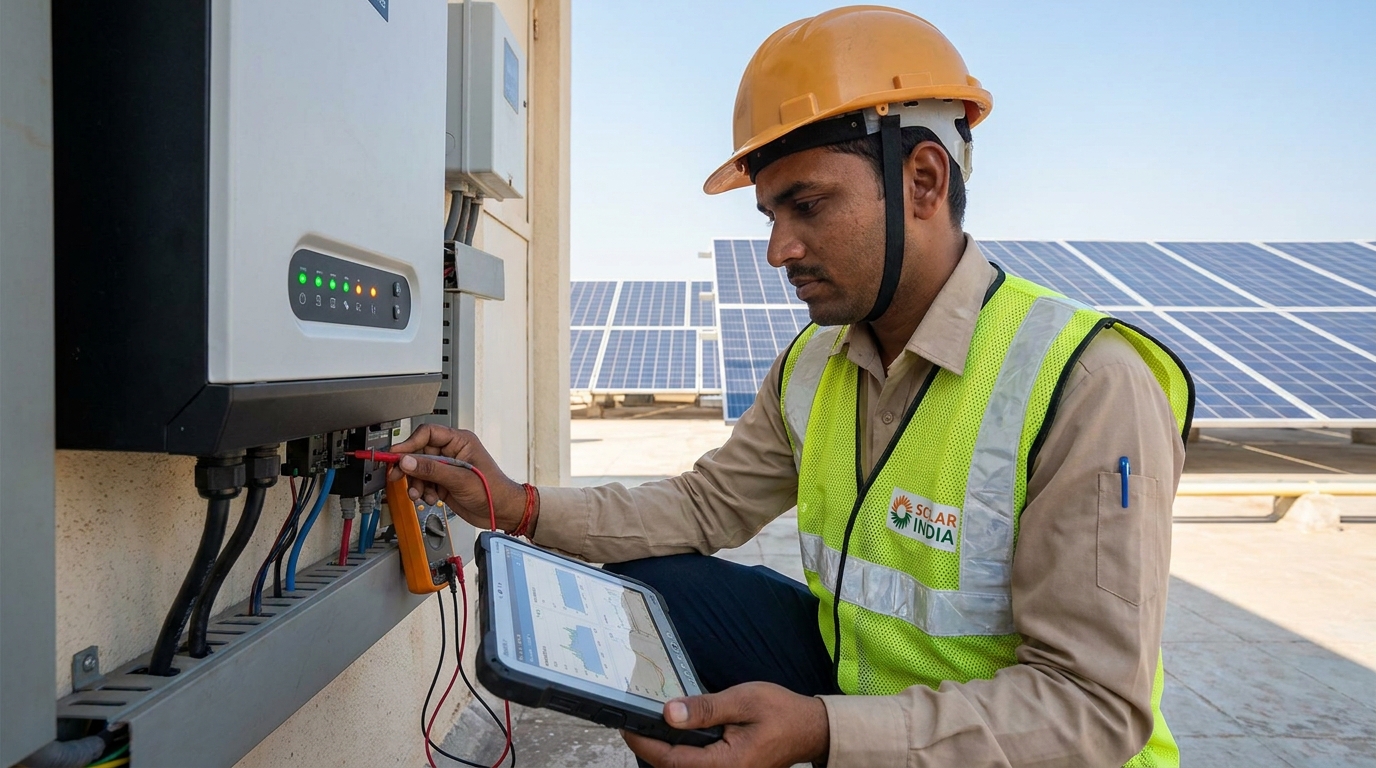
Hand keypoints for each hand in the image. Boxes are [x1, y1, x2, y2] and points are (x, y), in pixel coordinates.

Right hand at [384, 424, 532, 532]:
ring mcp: (447, 468)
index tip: (395, 454)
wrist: (502, 512)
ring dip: (416, 483)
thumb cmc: (494, 491)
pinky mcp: (444, 482)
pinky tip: (431, 498)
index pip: (427, 434)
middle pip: (419, 453)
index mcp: (460, 441)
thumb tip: (408, 461)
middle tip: (396, 476)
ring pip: (419, 470)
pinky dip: (423, 492)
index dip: (409, 443)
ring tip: (419, 494)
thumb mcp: (460, 479)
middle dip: (409, 468)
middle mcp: (452, 452)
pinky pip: (424, 483)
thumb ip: (432, 469)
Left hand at [622, 682, 828, 767]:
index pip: (673, 760)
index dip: (645, 744)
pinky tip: (672, 733)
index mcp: (726, 763)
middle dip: (649, 747)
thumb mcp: (743, 701)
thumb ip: (706, 709)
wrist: (809, 729)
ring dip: (662, 751)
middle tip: (630, 722)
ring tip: (646, 726)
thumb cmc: (781, 713)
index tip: (627, 726)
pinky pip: (694, 766)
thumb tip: (670, 713)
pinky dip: (679, 753)